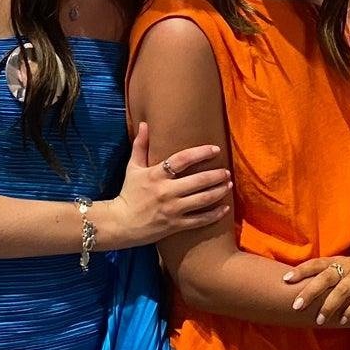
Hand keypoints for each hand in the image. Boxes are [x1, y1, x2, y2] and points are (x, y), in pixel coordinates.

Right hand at [101, 122, 230, 247]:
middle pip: (198, 181)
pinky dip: (214, 214)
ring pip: (202, 199)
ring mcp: (172, 209)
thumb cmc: (128, 193)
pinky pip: (199, 220)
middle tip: (227, 172)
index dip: (200, 153)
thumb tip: (144, 124)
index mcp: (156, 175)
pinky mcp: (175, 225)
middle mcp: (166, 191)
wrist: (120, 224)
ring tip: (229, 185)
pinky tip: (225, 208)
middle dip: (216, 175)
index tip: (215, 149)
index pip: (182, 159)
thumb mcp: (133, 168)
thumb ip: (140, 146)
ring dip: (219, 192)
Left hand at [284, 254, 349, 324]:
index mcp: (337, 262)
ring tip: (320, 320)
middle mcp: (348, 266)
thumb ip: (327, 278)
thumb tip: (301, 293)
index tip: (286, 280)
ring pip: (343, 289)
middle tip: (297, 305)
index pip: (316, 264)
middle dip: (311, 291)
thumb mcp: (344, 270)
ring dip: (330, 305)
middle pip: (326, 277)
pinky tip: (344, 320)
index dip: (301, 270)